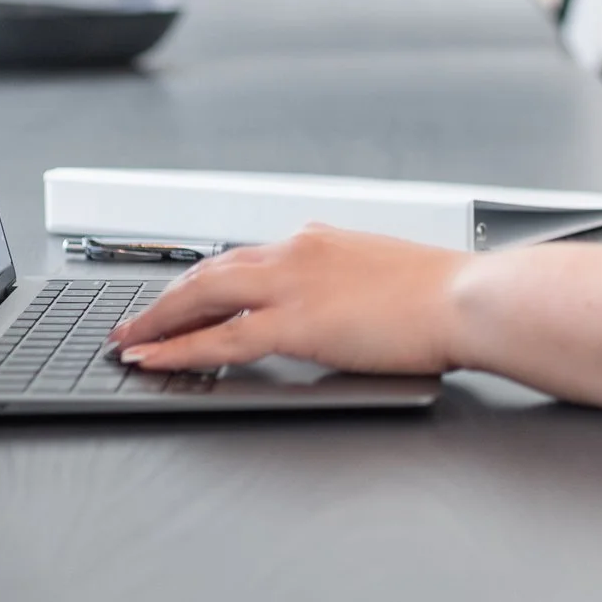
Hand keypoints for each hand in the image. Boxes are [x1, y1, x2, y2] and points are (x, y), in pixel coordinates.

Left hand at [109, 226, 469, 374]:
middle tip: (135, 318)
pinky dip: (179, 349)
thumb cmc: (446, 296)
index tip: (184, 296)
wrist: (470, 299)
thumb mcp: (385, 278)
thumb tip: (337, 311)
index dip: (205, 281)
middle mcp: (297, 252)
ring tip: (130, 340)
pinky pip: (220, 339)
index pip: (245, 258)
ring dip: (159, 319)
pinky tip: (154, 359)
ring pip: (203, 297)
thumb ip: (348, 287)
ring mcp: (293, 285)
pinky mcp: (296, 323)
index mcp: (320, 241)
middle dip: (167, 297)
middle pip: (210, 271)